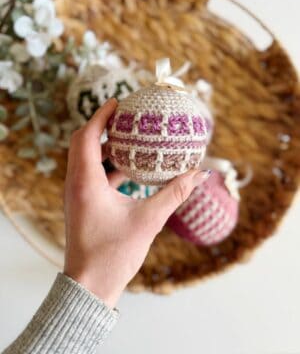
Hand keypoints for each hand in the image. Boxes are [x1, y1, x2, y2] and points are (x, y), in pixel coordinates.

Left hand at [64, 98, 209, 306]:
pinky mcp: (83, 204)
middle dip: (103, 126)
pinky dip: (109, 166)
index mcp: (85, 183)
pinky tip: (131, 169)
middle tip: (125, 116)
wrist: (90, 285)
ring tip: (130, 138)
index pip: (87, 137)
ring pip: (87, 159)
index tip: (117, 102)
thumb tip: (200, 174)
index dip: (101, 116)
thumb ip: (175, 194)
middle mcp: (76, 184)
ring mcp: (77, 195)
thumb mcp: (149, 220)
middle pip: (83, 143)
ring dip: (106, 146)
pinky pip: (93, 175)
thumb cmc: (113, 255)